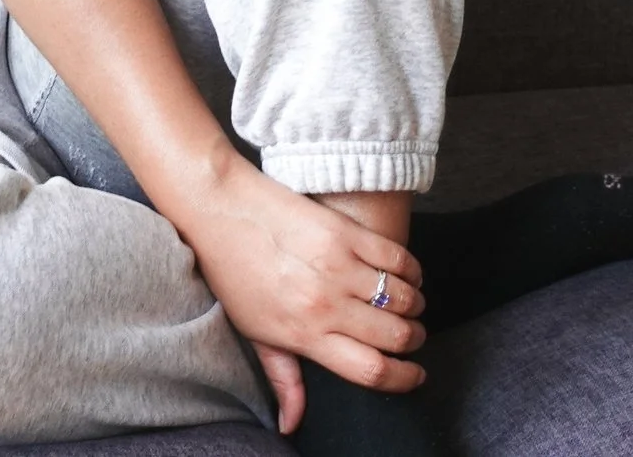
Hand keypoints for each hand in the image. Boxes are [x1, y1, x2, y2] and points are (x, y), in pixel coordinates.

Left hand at [167, 158, 426, 433]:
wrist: (218, 209)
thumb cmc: (234, 274)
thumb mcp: (254, 333)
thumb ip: (283, 379)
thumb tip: (291, 424)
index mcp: (304, 334)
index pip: (371, 371)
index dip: (404, 378)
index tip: (414, 374)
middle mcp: (324, 303)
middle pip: (397, 336)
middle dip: (414, 341)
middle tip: (412, 336)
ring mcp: (336, 265)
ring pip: (403, 297)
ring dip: (415, 306)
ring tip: (409, 306)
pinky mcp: (343, 231)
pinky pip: (397, 256)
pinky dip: (412, 270)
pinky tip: (407, 275)